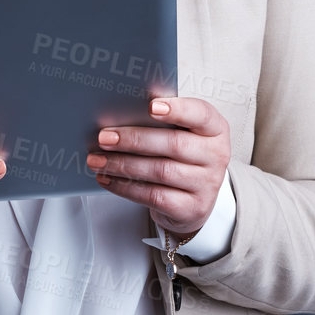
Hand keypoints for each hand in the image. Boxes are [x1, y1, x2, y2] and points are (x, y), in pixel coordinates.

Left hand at [86, 96, 229, 236]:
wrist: (193, 199)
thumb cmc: (182, 157)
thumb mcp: (182, 133)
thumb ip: (162, 120)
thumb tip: (122, 110)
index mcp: (215, 129)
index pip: (201, 114)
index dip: (177, 109)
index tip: (150, 106)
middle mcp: (216, 156)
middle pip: (174, 144)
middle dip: (134, 139)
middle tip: (104, 137)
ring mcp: (206, 184)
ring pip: (160, 171)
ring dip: (123, 164)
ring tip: (98, 160)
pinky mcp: (192, 208)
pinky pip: (154, 196)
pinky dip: (126, 187)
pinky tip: (108, 179)